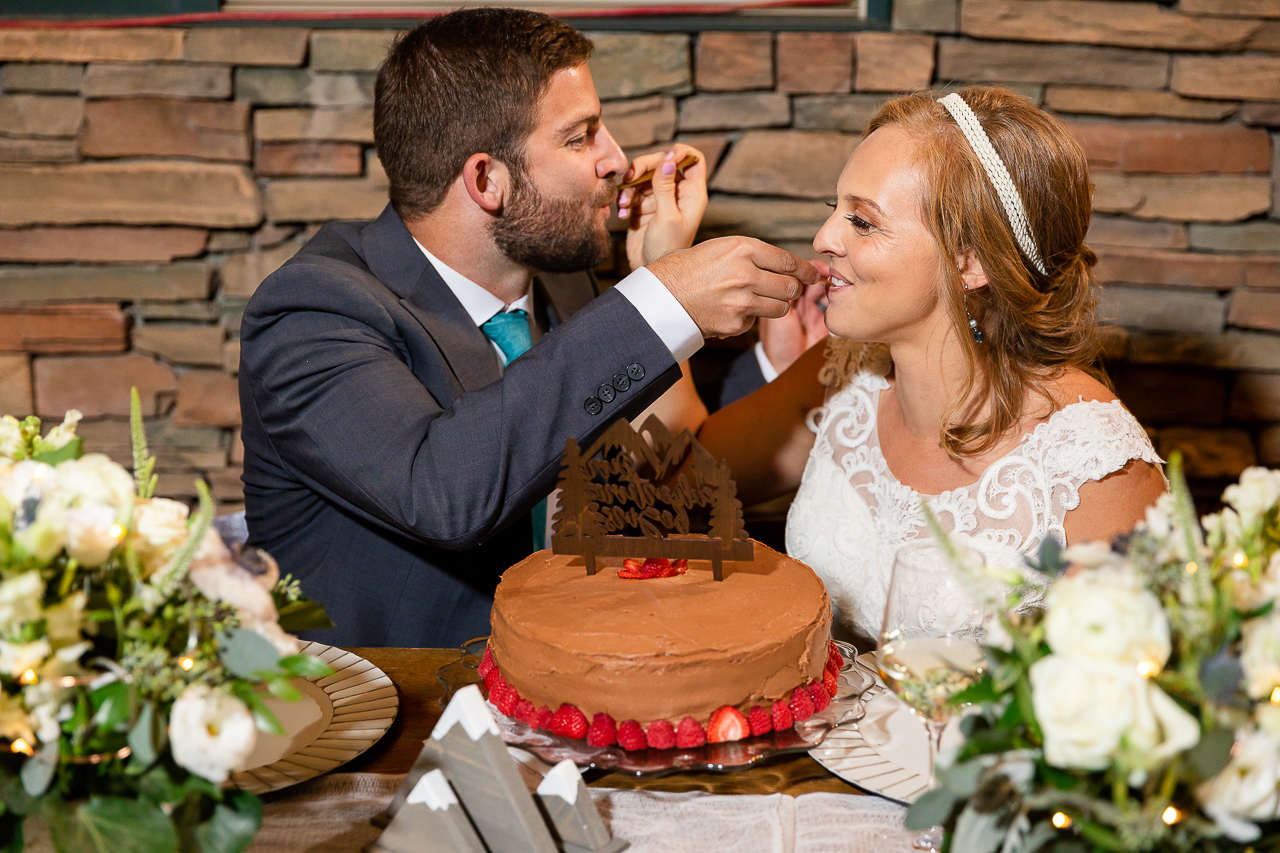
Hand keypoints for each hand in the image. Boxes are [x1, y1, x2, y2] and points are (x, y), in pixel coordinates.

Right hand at [619, 144, 707, 269]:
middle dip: (645, 167)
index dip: (680, 152)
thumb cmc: (666, 249)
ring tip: (624, 204)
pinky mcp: (644, 205)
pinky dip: (625, 197)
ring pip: (645, 174)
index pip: (693, 160)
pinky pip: (633, 190)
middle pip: (664, 162)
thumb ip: (665, 187)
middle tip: (630, 178)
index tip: (664, 156)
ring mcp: (660, 198)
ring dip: (631, 185)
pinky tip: (622, 213)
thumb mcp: (667, 217)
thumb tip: (668, 160)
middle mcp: (678, 192)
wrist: (649, 270)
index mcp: (692, 194)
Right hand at [647, 237, 818, 338]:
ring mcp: (741, 300)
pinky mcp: (735, 322)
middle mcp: (745, 273)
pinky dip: (749, 318)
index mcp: (743, 248)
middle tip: (788, 289)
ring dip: (775, 305)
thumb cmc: (689, 268)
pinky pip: (756, 322)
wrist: (661, 295)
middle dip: (793, 289)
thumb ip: (754, 254)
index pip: (789, 261)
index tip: (813, 275)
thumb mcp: (722, 248)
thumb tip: (786, 266)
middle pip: (790, 287)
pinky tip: (731, 310)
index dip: (806, 270)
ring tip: (758, 300)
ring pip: (780, 307)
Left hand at [759, 259, 830, 373]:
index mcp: (780, 296)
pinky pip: (832, 303)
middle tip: (830, 269)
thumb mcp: (776, 317)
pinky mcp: (824, 319)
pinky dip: (837, 296)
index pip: (792, 274)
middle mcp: (795, 301)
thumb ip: (784, 298)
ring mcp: (810, 309)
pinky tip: (838, 293)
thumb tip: (793, 276)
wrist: (787, 367)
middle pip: (809, 277)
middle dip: (819, 271)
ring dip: (829, 281)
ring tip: (835, 279)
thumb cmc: (776, 343)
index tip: (813, 264)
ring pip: (822, 287)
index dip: (803, 267)